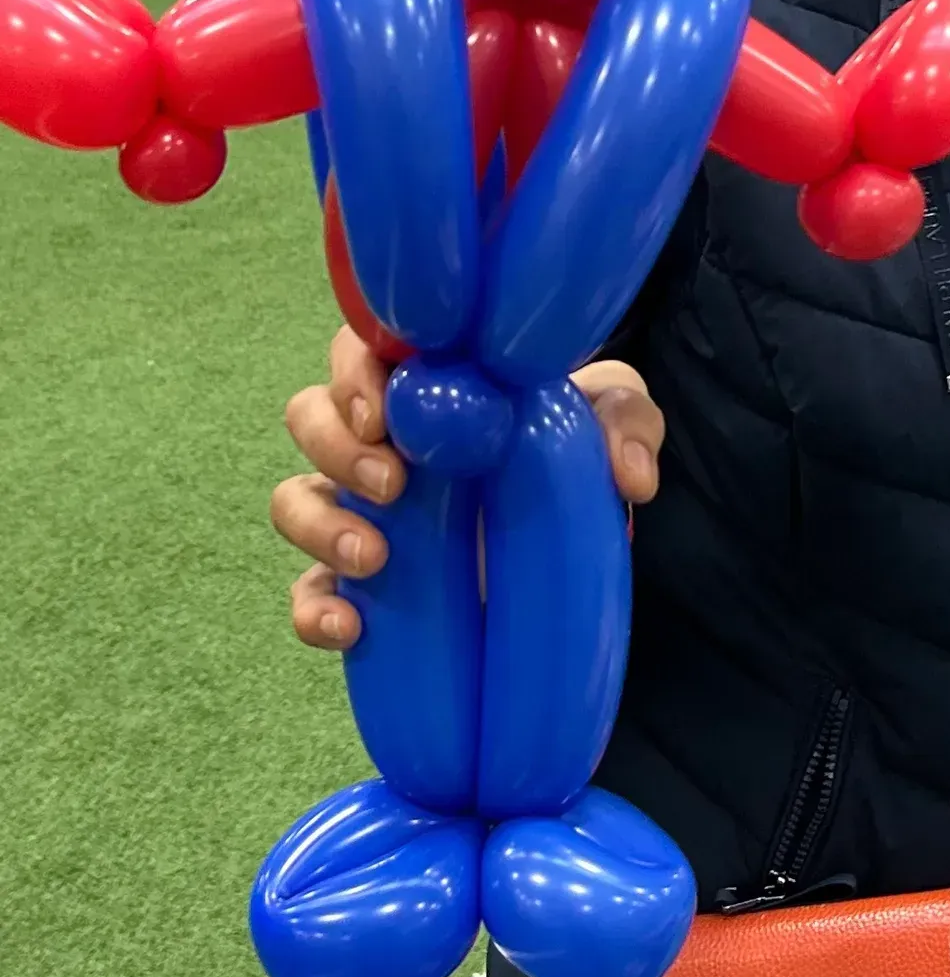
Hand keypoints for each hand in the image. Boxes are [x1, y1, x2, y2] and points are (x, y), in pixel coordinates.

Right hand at [273, 326, 663, 650]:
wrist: (572, 535)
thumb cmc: (576, 445)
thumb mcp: (612, 416)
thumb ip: (626, 421)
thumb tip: (628, 478)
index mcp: (425, 381)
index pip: (360, 350)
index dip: (353, 372)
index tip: (383, 412)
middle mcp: (379, 439)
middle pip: (310, 416)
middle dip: (335, 445)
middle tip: (393, 483)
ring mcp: (362, 510)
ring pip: (294, 498)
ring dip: (318, 522)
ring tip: (374, 556)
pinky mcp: (361, 582)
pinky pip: (305, 592)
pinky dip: (310, 608)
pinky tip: (347, 626)